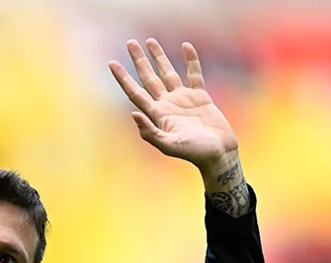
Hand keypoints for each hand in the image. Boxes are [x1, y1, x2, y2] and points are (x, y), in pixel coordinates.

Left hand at [109, 39, 237, 172]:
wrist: (218, 154)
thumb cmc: (194, 153)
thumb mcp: (169, 146)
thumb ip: (150, 133)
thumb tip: (133, 114)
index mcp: (157, 115)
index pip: (135, 92)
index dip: (123, 78)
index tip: (112, 63)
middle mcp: (166, 104)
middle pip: (148, 77)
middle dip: (138, 61)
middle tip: (130, 43)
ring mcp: (182, 99)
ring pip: (167, 72)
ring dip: (159, 57)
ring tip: (150, 41)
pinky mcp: (199, 96)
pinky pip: (193, 74)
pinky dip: (191, 60)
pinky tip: (186, 46)